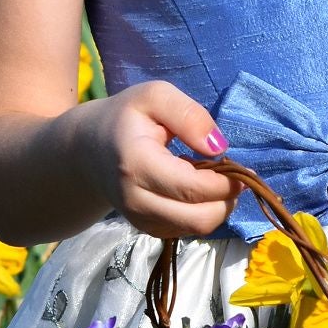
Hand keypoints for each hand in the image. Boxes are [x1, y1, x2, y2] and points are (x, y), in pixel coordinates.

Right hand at [78, 81, 241, 238]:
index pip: (195, 188)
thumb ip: (190, 115)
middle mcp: (135, 199)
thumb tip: (219, 147)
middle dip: (227, 199)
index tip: (240, 167)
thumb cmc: (126, 117)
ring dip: (217, 207)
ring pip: (196, 228)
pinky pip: (186, 231)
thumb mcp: (155, 97)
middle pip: (200, 218)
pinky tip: (197, 191)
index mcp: (137, 164)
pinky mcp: (146, 229)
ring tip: (214, 180)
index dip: (227, 182)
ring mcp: (139, 219)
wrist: (88, 149)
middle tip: (234, 177)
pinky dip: (202, 213)